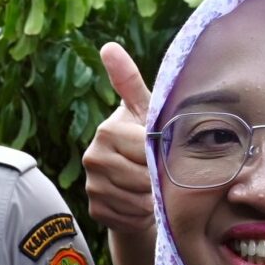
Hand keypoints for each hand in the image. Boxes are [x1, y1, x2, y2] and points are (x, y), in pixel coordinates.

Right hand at [79, 42, 154, 233]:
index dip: (165, 155)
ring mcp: (92, 186)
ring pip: (139, 200)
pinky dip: (143, 214)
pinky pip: (129, 217)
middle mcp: (93, 157)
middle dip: (161, 179)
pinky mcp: (95, 209)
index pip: (148, 150)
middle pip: (145, 177)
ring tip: (155, 187)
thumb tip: (108, 47)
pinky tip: (143, 202)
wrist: (133, 181)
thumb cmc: (145, 137)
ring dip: (155, 198)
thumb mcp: (145, 110)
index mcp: (107, 131)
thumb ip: (131, 81)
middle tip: (167, 174)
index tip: (172, 154)